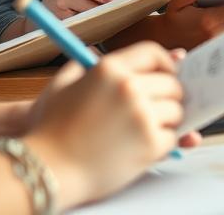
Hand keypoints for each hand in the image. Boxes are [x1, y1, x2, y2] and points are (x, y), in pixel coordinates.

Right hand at [23, 42, 186, 207]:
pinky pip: (172, 138)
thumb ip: (83, 65)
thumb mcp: (62, 86)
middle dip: (167, 97)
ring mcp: (142, 115)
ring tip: (143, 131)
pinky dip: (162, 144)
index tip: (167, 74)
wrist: (47, 169)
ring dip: (165, 122)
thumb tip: (99, 53)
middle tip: (154, 109)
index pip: (153, 53)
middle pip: (171, 83)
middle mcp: (129, 87)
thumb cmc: (50, 130)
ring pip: (176, 111)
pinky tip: (140, 148)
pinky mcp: (150, 144)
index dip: (165, 63)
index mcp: (109, 68)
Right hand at [41, 0, 135, 17]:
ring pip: (91, 8)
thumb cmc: (78, 3)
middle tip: (124, 10)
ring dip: (103, 16)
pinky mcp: (55, 16)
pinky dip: (91, 26)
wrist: (43, 21)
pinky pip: (81, 22)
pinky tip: (97, 29)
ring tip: (111, 22)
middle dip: (114, 1)